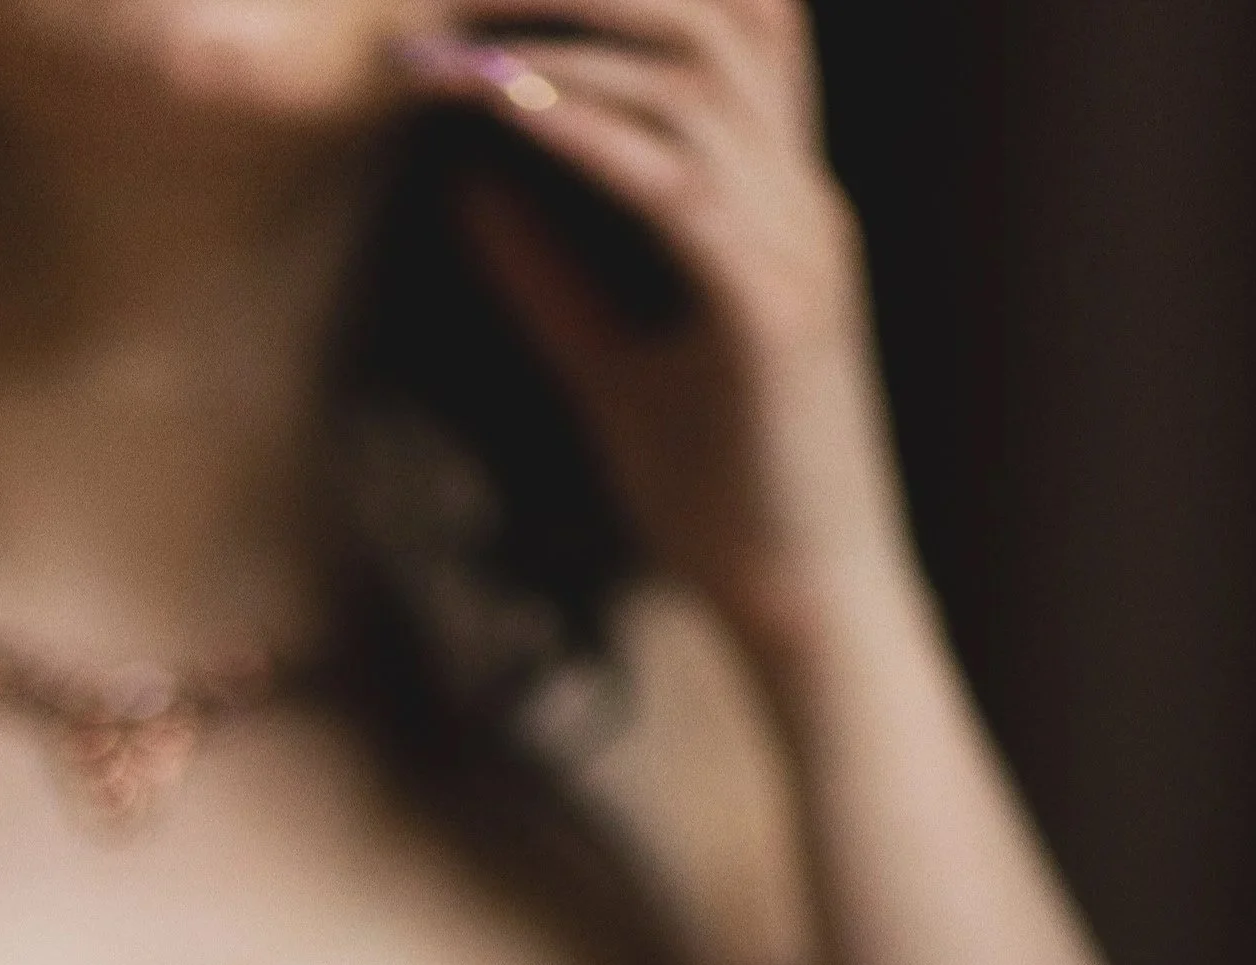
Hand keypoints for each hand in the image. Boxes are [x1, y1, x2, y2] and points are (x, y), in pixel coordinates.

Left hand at [398, 2, 917, 668]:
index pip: (736, 20)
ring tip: (450, 17)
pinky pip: (672, 180)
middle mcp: (799, 196)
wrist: (805, 613)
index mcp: (778, 198)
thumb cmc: (724, 503)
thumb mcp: (615, 371)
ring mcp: (793, 246)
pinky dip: (580, 124)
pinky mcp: (767, 311)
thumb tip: (470, 182)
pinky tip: (495, 99)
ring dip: (564, 25)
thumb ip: (551, 277)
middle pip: (715, 6)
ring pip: (693, 69)